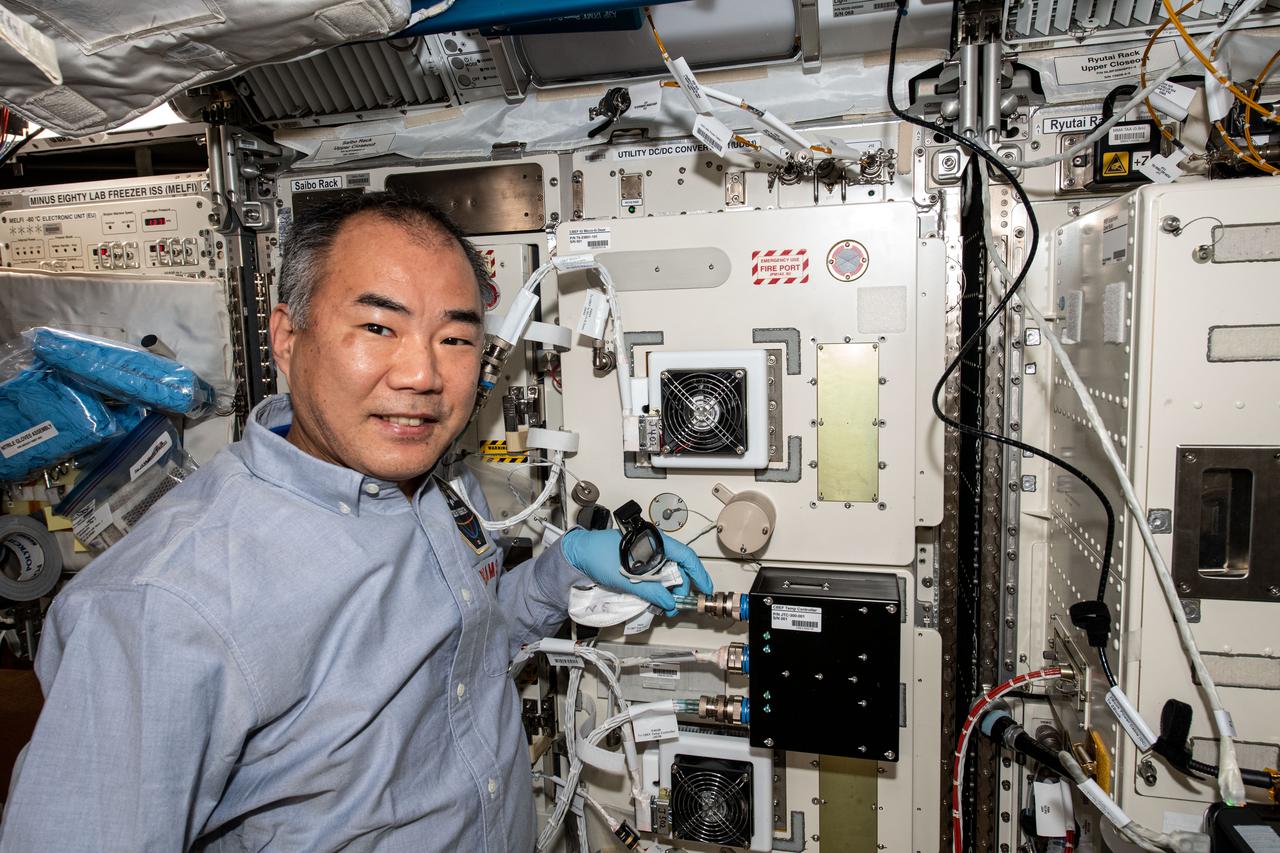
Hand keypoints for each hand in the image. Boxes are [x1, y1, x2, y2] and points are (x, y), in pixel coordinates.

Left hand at [561, 528, 712, 616]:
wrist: (578, 555)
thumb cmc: (599, 556)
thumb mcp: (628, 578)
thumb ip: (651, 591)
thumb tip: (669, 603)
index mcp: (656, 542)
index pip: (686, 557)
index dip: (699, 574)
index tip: (706, 589)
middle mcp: (654, 547)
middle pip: (677, 568)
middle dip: (680, 588)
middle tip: (675, 606)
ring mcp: (646, 555)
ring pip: (666, 574)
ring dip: (667, 590)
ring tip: (663, 606)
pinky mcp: (637, 563)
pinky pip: (654, 576)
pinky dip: (656, 588)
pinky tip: (654, 599)